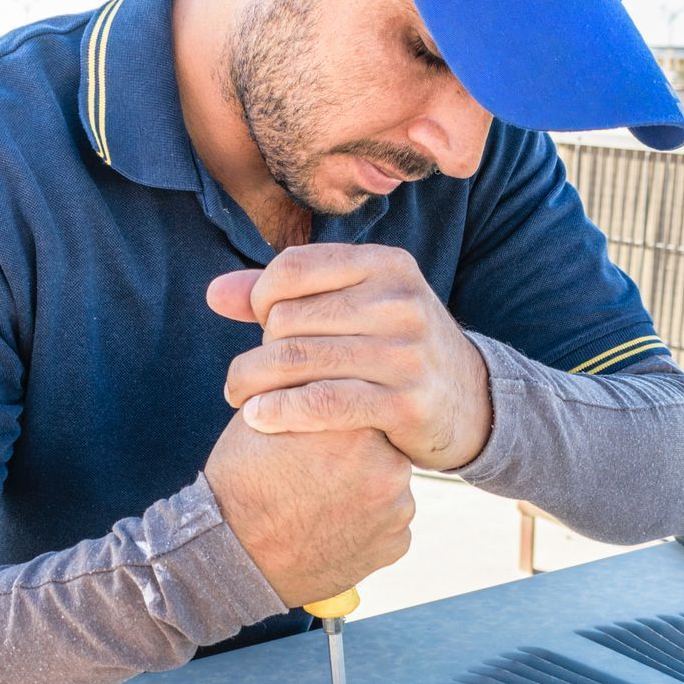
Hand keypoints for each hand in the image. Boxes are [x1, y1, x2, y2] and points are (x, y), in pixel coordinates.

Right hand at [204, 410, 414, 607]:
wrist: (234, 554)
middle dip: (358, 456)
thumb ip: (302, 390)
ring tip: (321, 502)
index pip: (365, 406)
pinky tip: (331, 527)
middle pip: (384, 447)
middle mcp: (390, 464)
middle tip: (318, 472)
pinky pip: (387, 524)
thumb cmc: (242, 481)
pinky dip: (367, 525)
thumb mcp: (264, 416)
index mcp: (360, 425)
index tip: (319, 438)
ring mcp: (397, 509)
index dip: (340, 421)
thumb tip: (314, 368)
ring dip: (364, 490)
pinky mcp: (396, 544)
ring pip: (387, 487)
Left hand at [208, 244, 492, 470]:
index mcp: (386, 264)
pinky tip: (258, 418)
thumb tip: (214, 293)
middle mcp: (400, 300)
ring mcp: (407, 352)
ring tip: (241, 400)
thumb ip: (284, 297)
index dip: (260, 298)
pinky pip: (323, 402)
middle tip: (245, 378)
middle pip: (288, 317)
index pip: (293, 268)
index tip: (260, 329)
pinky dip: (280, 411)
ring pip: (297, 360)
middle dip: (257, 349)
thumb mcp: (355, 309)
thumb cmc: (395, 349)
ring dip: (253, 384)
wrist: (470, 404)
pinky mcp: (406, 402)